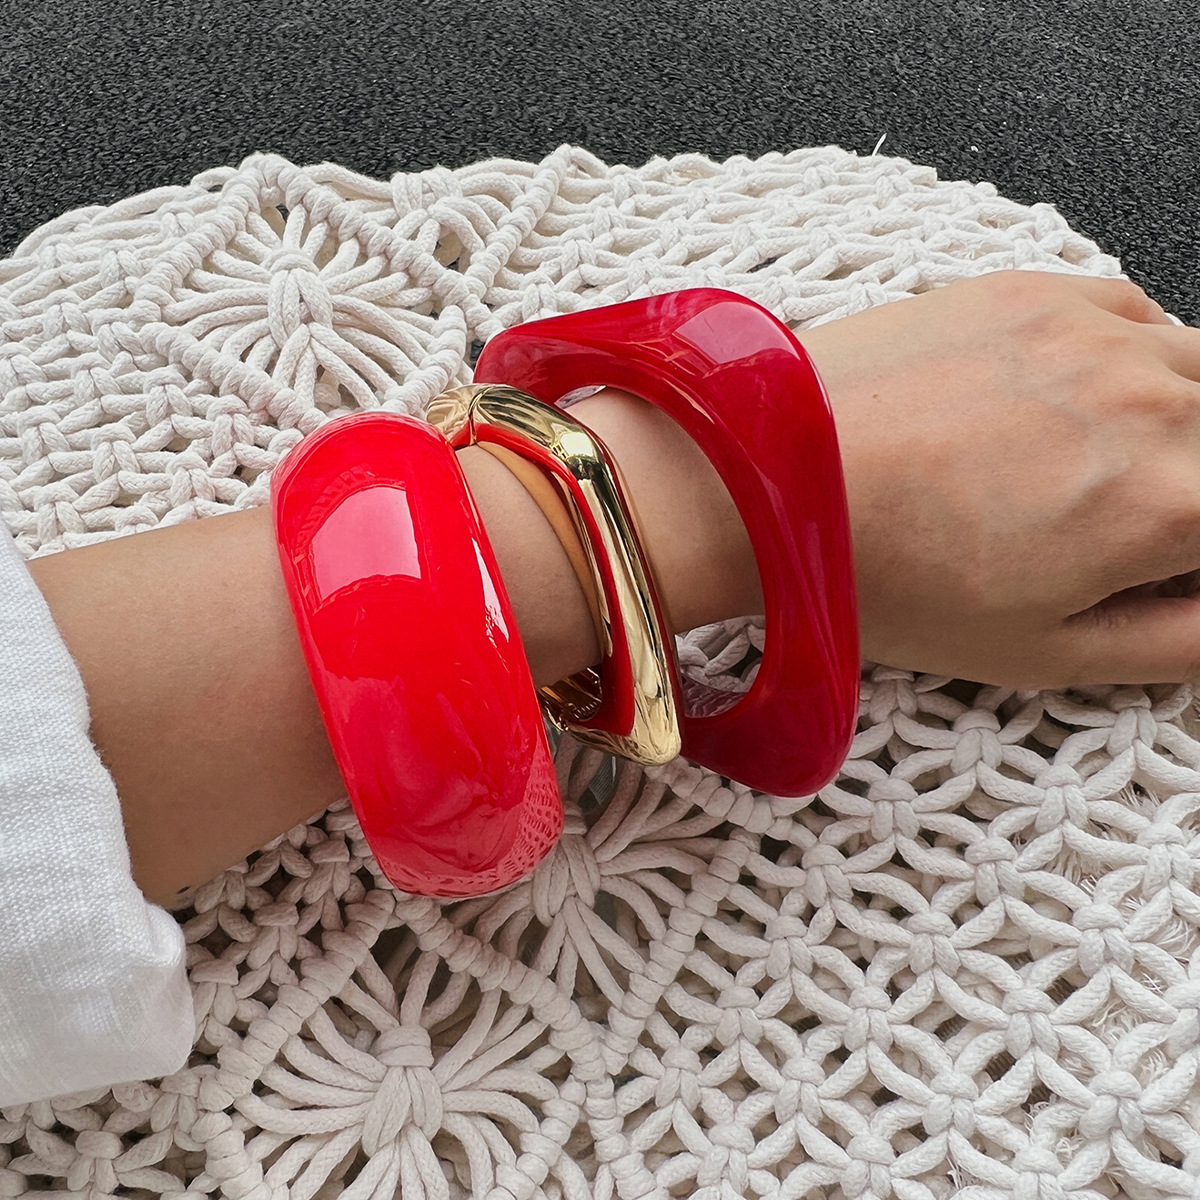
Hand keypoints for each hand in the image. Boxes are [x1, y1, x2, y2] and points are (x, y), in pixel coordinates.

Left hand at [798, 269, 1199, 687]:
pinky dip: (1135, 359)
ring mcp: (1097, 334)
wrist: (770, 483)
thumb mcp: (1040, 653)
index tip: (1162, 570)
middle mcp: (1157, 402)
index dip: (1195, 560)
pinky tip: (1077, 401)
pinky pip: (1135, 313)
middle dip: (1189, 492)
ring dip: (1178, 425)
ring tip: (1090, 473)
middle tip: (1117, 530)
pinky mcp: (1036, 292)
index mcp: (1170, 505)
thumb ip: (1175, 639)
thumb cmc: (882, 577)